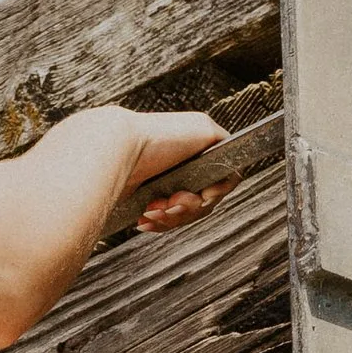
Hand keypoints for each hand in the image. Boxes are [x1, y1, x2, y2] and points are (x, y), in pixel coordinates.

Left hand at [118, 108, 238, 233]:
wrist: (118, 150)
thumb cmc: (156, 137)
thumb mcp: (204, 129)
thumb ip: (226, 143)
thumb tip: (232, 168)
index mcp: (199, 154)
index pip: (220, 187)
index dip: (212, 195)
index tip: (202, 195)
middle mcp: (184, 170)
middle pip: (203, 206)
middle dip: (187, 208)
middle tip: (171, 201)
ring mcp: (166, 187)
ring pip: (184, 217)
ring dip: (171, 217)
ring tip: (153, 208)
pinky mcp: (148, 201)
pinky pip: (163, 223)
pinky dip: (157, 223)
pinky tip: (145, 217)